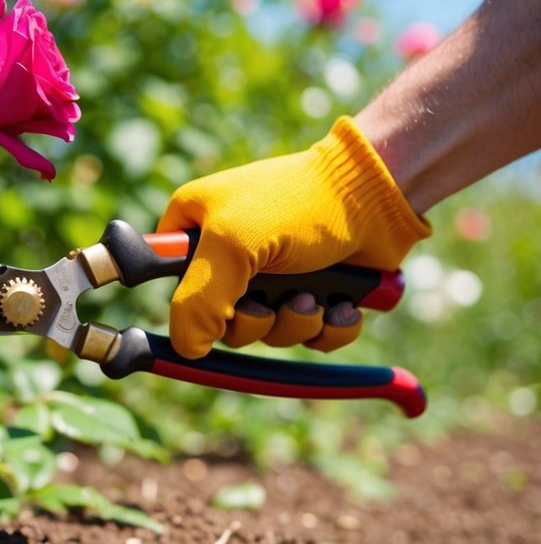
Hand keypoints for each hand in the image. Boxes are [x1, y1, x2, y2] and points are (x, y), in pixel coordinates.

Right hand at [158, 117, 430, 358]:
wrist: (377, 193)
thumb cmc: (298, 202)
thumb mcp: (232, 243)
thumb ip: (198, 299)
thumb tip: (186, 349)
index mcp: (194, 232)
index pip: (165, 284)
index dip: (189, 306)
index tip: (215, 310)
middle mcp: (229, 257)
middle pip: (220, 322)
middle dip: (254, 322)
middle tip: (270, 302)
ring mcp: (273, 277)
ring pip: (268, 333)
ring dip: (295, 323)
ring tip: (315, 296)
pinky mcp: (316, 293)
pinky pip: (311, 337)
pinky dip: (329, 329)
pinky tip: (342, 306)